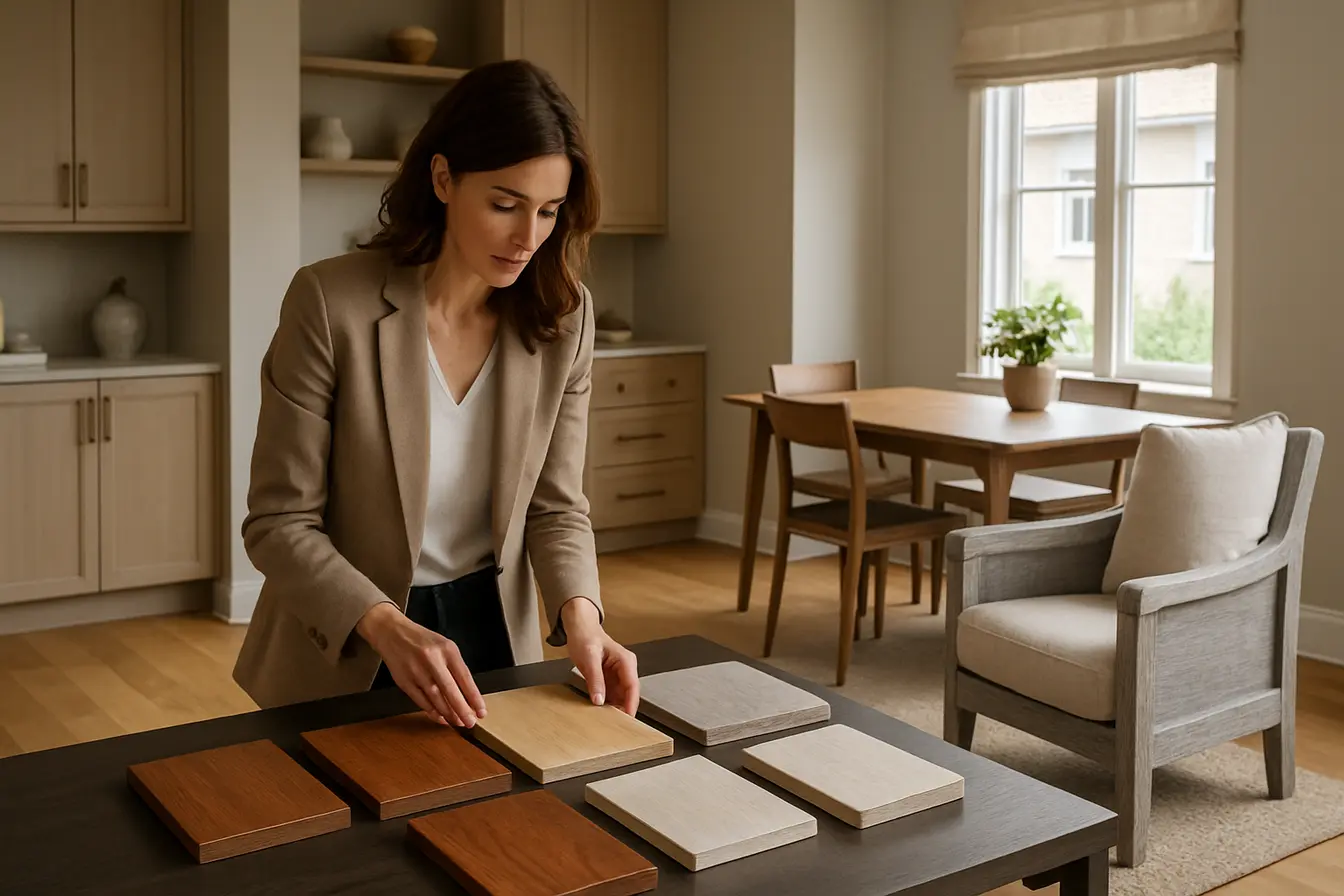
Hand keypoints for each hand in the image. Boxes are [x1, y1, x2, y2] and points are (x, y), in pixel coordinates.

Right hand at [355, 602, 487, 727]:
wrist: (392, 633)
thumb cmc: (422, 641)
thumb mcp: (444, 646)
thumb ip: (455, 667)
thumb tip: (468, 694)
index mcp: (447, 649)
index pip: (464, 677)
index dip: (474, 697)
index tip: (481, 711)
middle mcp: (432, 660)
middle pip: (450, 690)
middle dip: (462, 709)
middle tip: (470, 723)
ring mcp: (417, 671)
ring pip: (435, 698)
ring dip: (448, 713)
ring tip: (458, 722)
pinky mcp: (404, 681)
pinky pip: (421, 700)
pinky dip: (432, 711)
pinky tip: (440, 718)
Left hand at [562, 598, 638, 714]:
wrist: (579, 629)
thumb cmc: (585, 637)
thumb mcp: (589, 658)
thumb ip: (595, 679)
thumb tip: (599, 700)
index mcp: (626, 661)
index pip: (633, 686)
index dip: (631, 704)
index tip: (628, 719)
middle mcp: (626, 669)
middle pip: (629, 695)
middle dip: (623, 710)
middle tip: (615, 727)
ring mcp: (618, 676)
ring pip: (621, 698)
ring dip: (614, 709)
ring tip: (607, 723)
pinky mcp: (609, 680)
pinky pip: (611, 696)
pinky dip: (607, 705)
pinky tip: (600, 715)